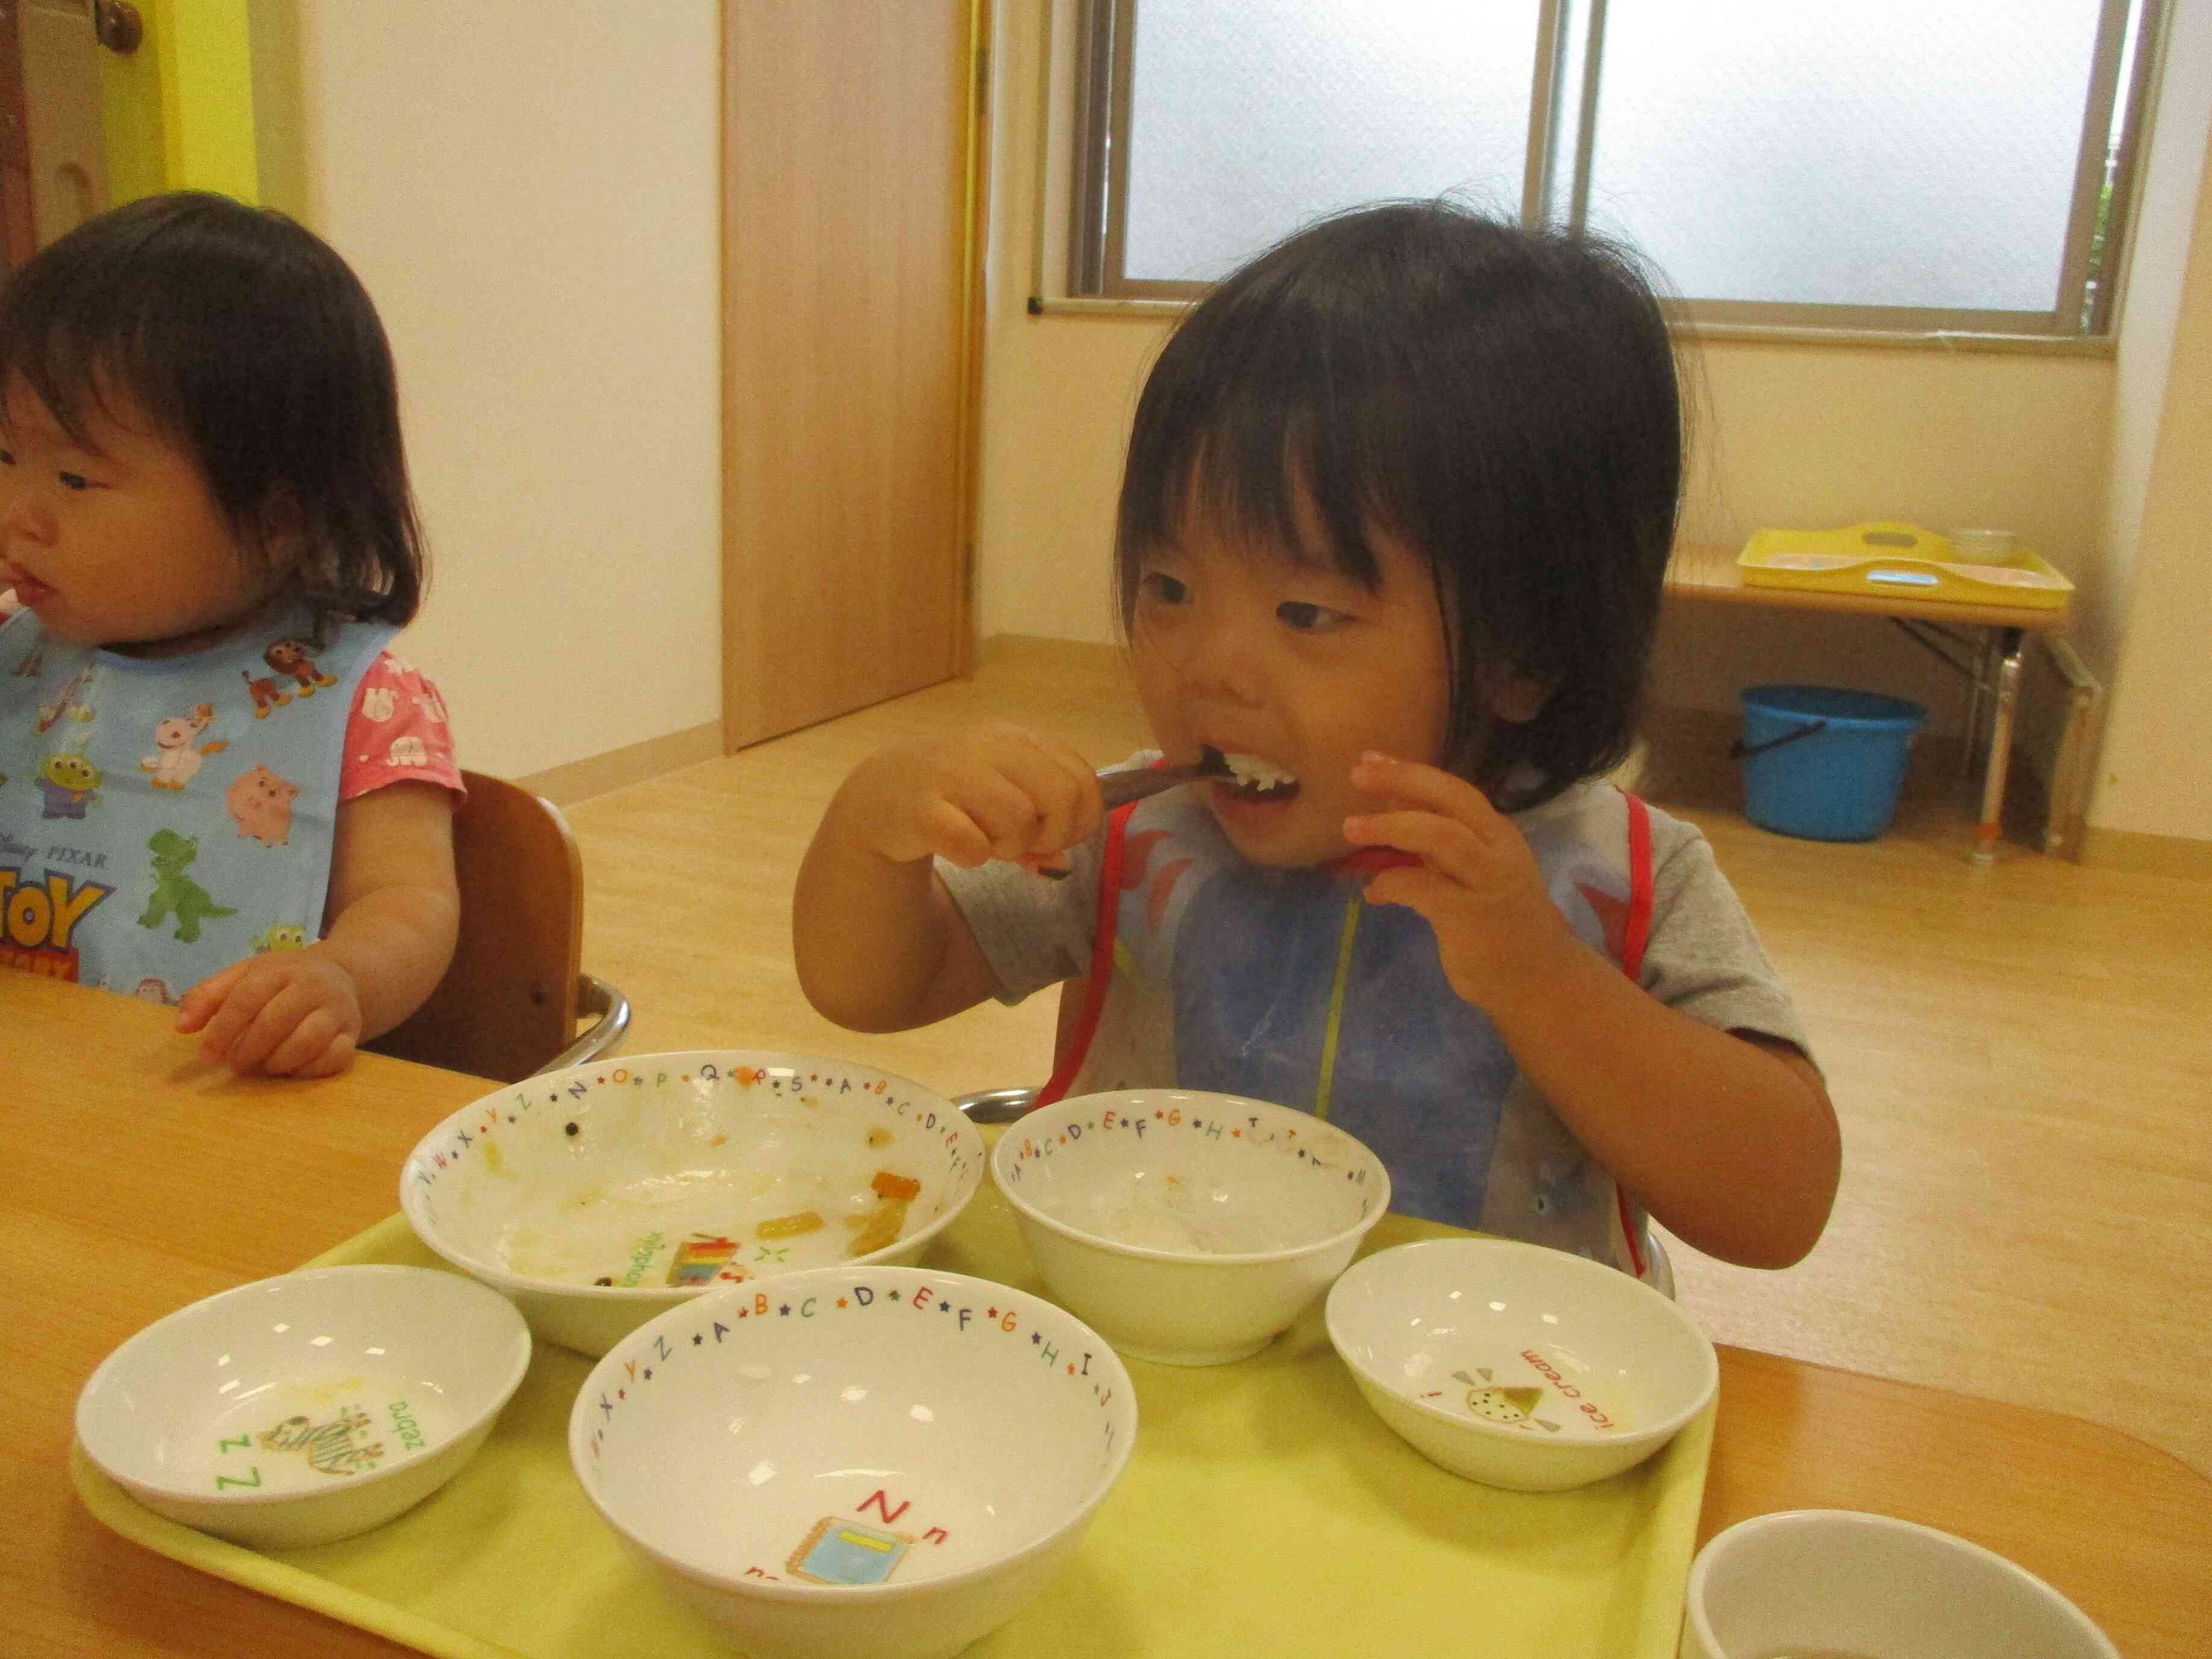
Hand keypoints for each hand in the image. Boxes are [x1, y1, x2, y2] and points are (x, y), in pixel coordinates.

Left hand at [175, 946, 364, 1076]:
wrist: (342, 975)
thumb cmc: (282, 980)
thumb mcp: (245, 975)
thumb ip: (209, 996)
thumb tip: (182, 1026)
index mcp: (280, 969)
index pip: (246, 998)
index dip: (222, 1029)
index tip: (207, 1055)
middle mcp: (312, 986)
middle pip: (275, 1021)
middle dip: (248, 1050)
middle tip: (235, 1066)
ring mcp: (337, 1009)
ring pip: (308, 1040)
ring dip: (278, 1061)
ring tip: (263, 1067)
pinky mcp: (353, 1032)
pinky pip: (335, 1056)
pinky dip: (310, 1069)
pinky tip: (293, 1069)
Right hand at [842, 724, 1102, 874]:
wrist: (879, 794)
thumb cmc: (955, 796)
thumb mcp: (1005, 797)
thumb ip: (1042, 824)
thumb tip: (1060, 865)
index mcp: (1018, 739)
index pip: (1082, 779)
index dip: (1080, 820)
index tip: (1056, 836)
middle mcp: (989, 747)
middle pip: (1061, 796)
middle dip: (1052, 835)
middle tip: (1023, 844)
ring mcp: (953, 773)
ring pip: (1020, 820)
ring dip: (1009, 846)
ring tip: (985, 842)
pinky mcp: (923, 809)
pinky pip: (973, 846)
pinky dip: (973, 857)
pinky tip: (959, 848)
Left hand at [1340, 751, 1580, 1011]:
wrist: (1539, 980)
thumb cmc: (1499, 924)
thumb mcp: (1469, 874)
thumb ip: (1437, 845)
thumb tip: (1390, 811)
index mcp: (1497, 834)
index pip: (1453, 790)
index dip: (1411, 772)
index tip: (1371, 759)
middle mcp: (1498, 850)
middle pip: (1450, 801)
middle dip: (1402, 781)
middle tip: (1357, 775)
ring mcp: (1488, 883)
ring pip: (1441, 837)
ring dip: (1392, 827)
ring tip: (1351, 829)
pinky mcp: (1473, 918)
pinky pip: (1424, 889)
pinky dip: (1391, 885)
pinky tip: (1372, 893)